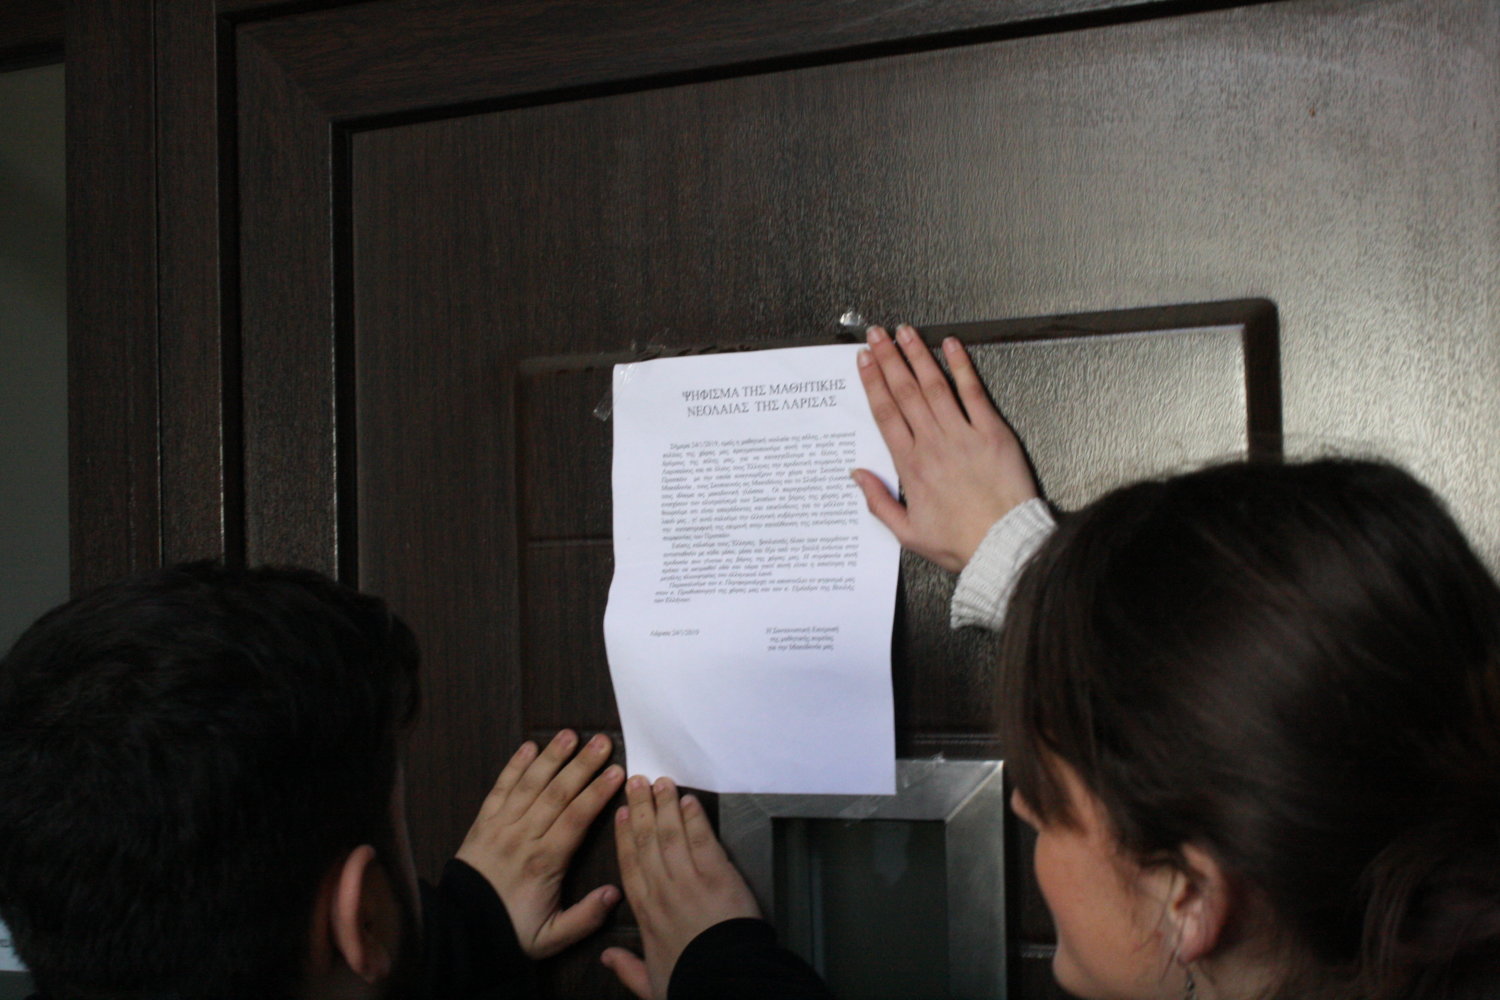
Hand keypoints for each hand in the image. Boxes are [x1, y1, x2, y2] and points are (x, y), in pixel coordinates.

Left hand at [455, 730, 624, 958]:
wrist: (459, 930)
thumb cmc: (510, 932)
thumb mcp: (552, 938)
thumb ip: (585, 916)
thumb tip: (615, 893)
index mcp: (544, 863)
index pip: (575, 819)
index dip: (597, 793)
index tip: (617, 772)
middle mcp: (523, 837)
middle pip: (556, 794)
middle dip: (582, 765)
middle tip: (603, 741)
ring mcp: (500, 826)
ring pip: (530, 785)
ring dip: (551, 757)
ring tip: (571, 734)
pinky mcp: (482, 823)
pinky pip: (500, 788)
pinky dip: (514, 766)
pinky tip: (529, 746)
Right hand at [600, 776, 761, 999]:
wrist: (724, 983)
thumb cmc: (691, 983)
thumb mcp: (651, 985)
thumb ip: (627, 967)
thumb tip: (606, 957)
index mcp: (644, 913)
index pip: (629, 864)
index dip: (624, 835)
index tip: (621, 813)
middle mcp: (662, 891)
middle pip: (646, 841)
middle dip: (640, 808)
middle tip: (637, 781)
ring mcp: (688, 881)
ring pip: (671, 834)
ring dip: (665, 805)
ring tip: (661, 782)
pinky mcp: (717, 876)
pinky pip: (702, 840)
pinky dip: (694, 818)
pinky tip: (689, 801)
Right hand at [853, 323, 1037, 571]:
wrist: (1004, 546)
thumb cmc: (960, 542)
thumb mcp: (908, 532)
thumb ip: (879, 502)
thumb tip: (857, 475)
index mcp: (911, 466)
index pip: (886, 414)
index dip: (872, 382)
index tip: (864, 361)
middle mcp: (933, 444)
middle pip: (905, 392)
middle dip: (888, 358)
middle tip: (877, 334)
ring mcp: (963, 436)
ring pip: (934, 386)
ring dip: (917, 355)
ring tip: (905, 332)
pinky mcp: (992, 433)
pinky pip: (974, 393)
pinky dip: (961, 367)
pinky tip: (951, 346)